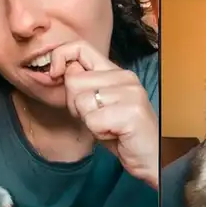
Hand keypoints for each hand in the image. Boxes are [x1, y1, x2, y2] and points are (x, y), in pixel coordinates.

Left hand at [49, 40, 158, 187]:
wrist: (151, 159)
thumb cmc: (121, 135)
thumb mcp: (98, 106)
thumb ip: (83, 87)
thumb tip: (62, 71)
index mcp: (117, 72)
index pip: (81, 47)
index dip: (60, 57)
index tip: (54, 75)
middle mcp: (126, 77)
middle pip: (74, 80)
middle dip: (75, 105)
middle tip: (96, 118)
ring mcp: (131, 93)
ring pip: (81, 101)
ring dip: (88, 121)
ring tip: (107, 127)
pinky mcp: (132, 112)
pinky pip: (92, 120)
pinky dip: (98, 133)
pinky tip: (114, 134)